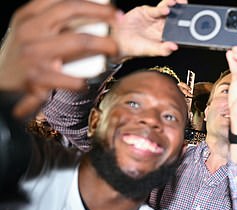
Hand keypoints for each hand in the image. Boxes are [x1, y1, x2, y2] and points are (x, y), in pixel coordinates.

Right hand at [0, 0, 117, 118]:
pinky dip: (86, 80)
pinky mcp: (37, 78)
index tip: (114, 12)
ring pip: (79, 40)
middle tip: (120, 23)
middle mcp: (28, 30)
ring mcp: (32, 54)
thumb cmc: (23, 56)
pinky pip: (74, 78)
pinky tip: (88, 82)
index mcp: (27, 16)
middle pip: (70, 12)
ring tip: (116, 51)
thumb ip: (52, 20)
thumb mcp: (30, 31)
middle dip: (101, 15)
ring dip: (106, 45)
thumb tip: (94, 16)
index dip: (93, 4)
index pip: (63, 1)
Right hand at [111, 0, 186, 60]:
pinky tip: (166, 9)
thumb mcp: (150, 50)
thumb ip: (163, 49)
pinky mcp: (146, 11)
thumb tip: (174, 47)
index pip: (178, 28)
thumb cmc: (135, 48)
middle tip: (186, 7)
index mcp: (166, 35)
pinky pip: (156, 9)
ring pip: (166, 9)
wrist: (119, 41)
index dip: (184, 24)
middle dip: (181, 11)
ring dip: (172, 5)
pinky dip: (161, 8)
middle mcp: (162, 25)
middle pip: (174, 16)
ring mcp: (155, 17)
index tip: (191, 22)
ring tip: (176, 4)